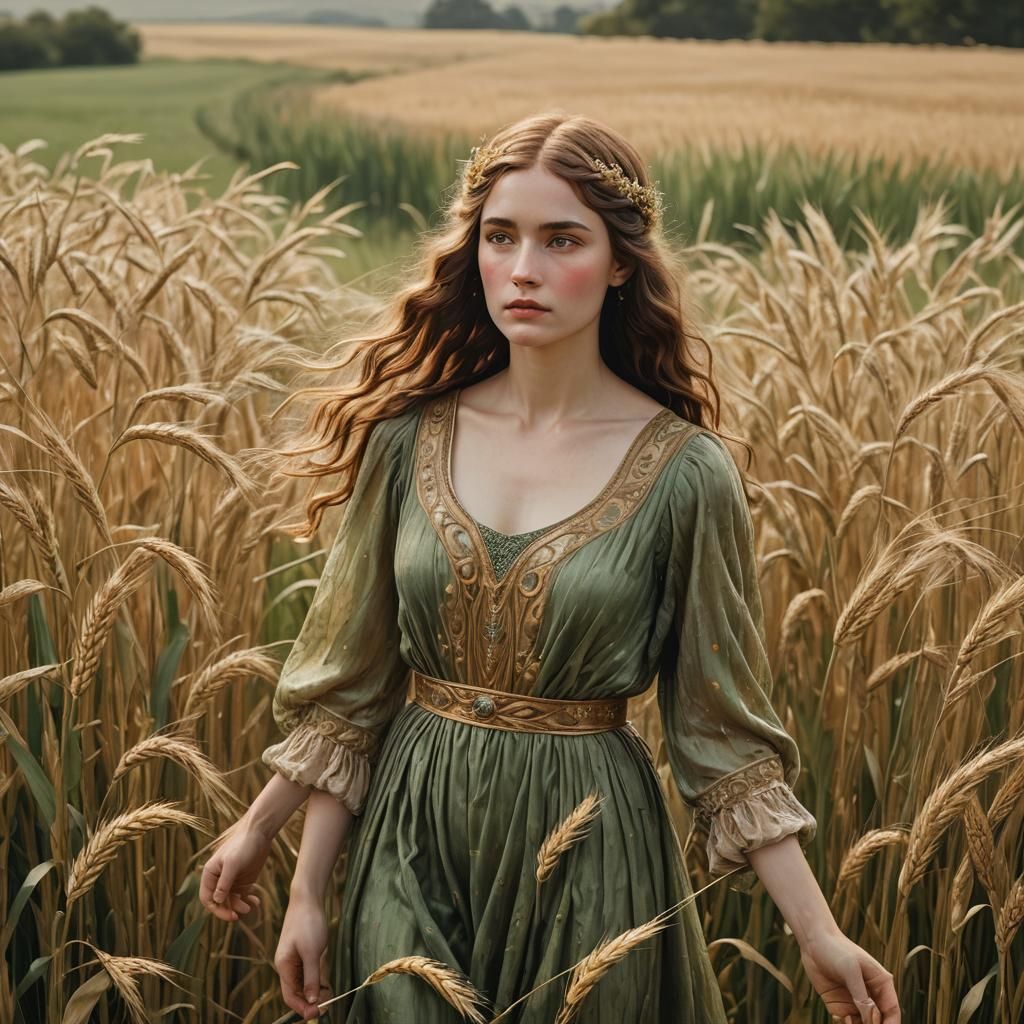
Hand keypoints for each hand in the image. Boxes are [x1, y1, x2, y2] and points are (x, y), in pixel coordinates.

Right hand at [199, 815, 271, 921]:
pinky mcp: (243, 881)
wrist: (260, 833)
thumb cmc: (243, 845)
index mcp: (210, 874)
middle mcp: (219, 879)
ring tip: (251, 906)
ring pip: (231, 901)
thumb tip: (216, 901)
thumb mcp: (233, 864)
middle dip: (229, 909)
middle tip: (239, 915)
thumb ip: (224, 883)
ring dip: (239, 906)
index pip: (207, 898)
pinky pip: (242, 896)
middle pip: (219, 902)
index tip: (230, 915)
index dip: (216, 909)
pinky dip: (248, 901)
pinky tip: (256, 902)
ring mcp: (231, 881)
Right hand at [274, 891, 331, 1020]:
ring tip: (328, 993)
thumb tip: (311, 1000)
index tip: (318, 1013)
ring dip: (313, 991)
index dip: (303, 1008)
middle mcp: (286, 964)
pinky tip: (325, 981)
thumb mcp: (312, 952)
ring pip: (302, 983)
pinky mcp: (301, 952)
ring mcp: (293, 958)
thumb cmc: (308, 923)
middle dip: (310, 1001)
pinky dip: (315, 979)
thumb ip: (311, 977)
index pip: (290, 996)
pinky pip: (306, 972)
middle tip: (327, 1005)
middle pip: (296, 992)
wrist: (307, 898)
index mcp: (284, 966)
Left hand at [800, 927, 899, 1023]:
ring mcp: (855, 1003)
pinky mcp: (840, 1005)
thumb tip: (871, 1018)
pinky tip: (838, 1016)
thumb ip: (861, 995)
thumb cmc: (836, 949)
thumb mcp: (850, 969)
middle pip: (879, 1022)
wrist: (813, 942)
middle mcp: (870, 996)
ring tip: (846, 1018)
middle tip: (859, 1022)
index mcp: (880, 984)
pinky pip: (846, 1023)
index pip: (892, 1011)